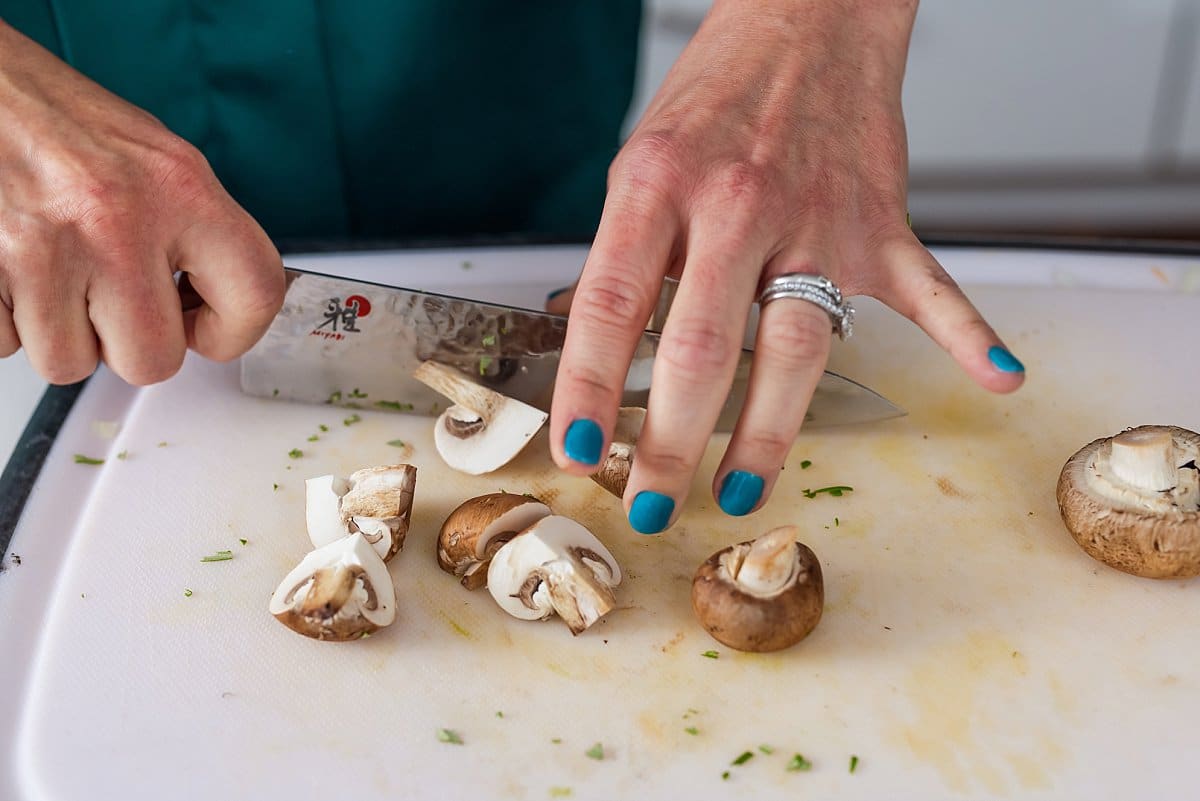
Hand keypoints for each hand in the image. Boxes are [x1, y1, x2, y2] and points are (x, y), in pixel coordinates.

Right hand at [0, 21, 282, 385]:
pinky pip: (6, 347)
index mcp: (180, 188)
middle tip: (115, 303)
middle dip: (131, 346)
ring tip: (57, 276)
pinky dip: (9, 322)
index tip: (206, 328)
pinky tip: (18, 275)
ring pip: (71, 363)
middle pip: (153, 360)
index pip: (256, 295)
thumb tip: (220, 304)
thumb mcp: (159, 161)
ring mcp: (45, 248)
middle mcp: (118, 219)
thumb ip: (200, 235)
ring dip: (64, 335)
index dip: (233, 333)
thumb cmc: (62, 122)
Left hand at [548, 0, 1024, 532]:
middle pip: (704, 346)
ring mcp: (818, 220)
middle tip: (650, 503)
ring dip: (766, 433)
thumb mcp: (642, 163)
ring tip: (739, 490)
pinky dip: (971, 334)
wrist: (807, 16)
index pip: (612, 305)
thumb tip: (587, 340)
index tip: (577, 449)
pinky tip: (998, 376)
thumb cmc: (717, 94)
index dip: (588, 387)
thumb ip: (626, 256)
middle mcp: (739, 204)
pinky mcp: (881, 225)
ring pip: (796, 348)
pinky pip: (931, 288)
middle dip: (670, 441)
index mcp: (661, 185)